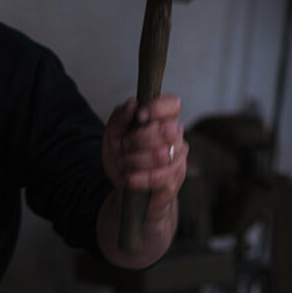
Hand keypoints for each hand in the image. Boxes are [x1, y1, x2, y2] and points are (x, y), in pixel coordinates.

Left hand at [102, 93, 187, 223]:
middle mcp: (176, 137)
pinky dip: (137, 178)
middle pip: (167, 130)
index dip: (157, 108)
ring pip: (161, 155)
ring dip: (134, 160)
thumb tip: (132, 104)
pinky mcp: (174, 180)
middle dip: (138, 139)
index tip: (139, 116)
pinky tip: (129, 179)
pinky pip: (157, 177)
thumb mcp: (113, 136)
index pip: (173, 104)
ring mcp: (178, 159)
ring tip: (124, 164)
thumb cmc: (123, 158)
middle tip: (124, 146)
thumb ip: (120, 118)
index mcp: (163, 119)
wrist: (127, 188)